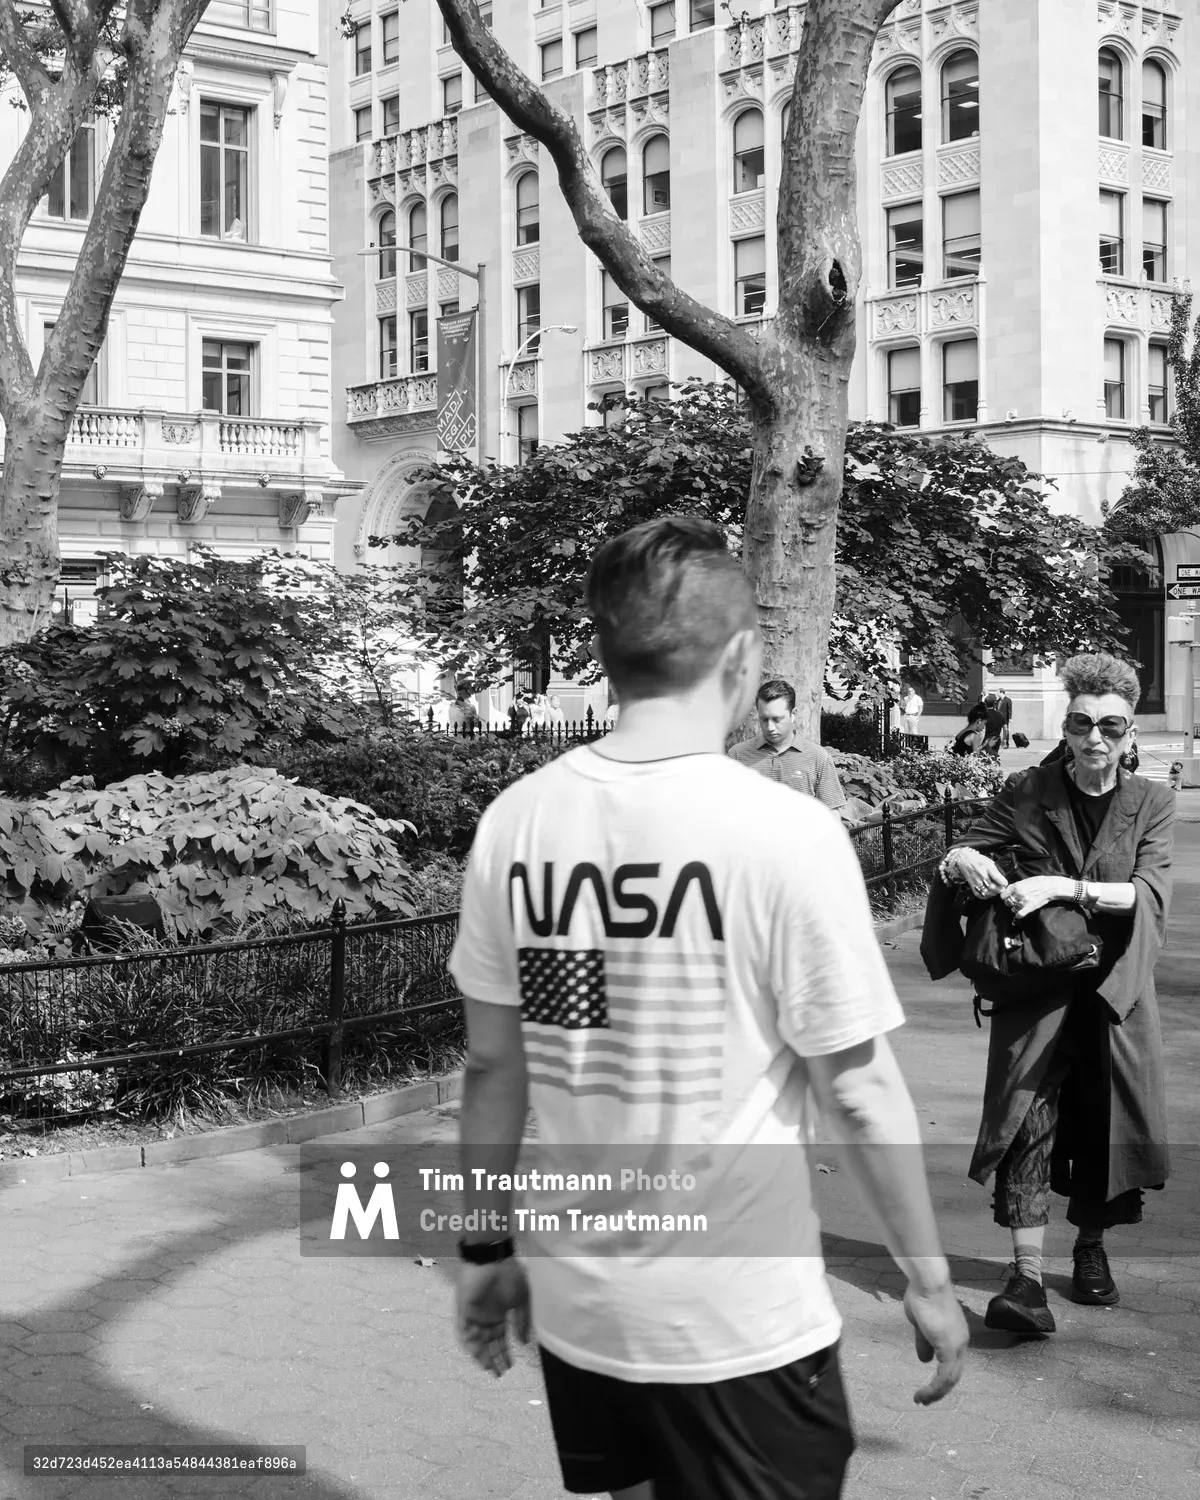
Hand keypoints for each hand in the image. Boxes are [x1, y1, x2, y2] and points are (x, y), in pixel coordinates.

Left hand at [455, 1259, 530, 1376]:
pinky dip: (471, 1345)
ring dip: (482, 1356)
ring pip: (476, 1342)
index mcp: (499, 1314)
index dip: (505, 1353)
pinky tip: (479, 1356)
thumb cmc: (510, 1274)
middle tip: (500, 1374)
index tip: (511, 1366)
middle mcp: (486, 1317)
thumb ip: (522, 1321)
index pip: (500, 1339)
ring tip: (491, 1369)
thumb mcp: (523, 1299)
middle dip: (494, 1359)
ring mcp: (474, 1315)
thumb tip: (523, 1343)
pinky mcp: (464, 1311)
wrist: (493, 1257)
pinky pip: (464, 1333)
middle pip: (488, 1344)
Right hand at [903, 1281, 968, 1405]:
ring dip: (936, 1393)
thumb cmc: (923, 1297)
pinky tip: (923, 1394)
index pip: (952, 1363)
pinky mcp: (949, 1348)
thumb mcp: (921, 1324)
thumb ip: (924, 1342)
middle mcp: (961, 1343)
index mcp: (956, 1336)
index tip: (927, 1386)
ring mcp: (957, 1346)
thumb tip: (924, 1360)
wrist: (928, 1284)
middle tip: (925, 1399)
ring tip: (921, 1400)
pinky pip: (944, 1376)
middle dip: (939, 1390)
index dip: (941, 1377)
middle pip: (954, 1375)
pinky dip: (934, 1388)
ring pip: (950, 1379)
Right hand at [951, 849, 1007, 899]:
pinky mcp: (972, 885)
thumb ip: (996, 870)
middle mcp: (981, 874)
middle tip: (1002, 888)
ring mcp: (975, 881)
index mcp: (986, 867)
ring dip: (993, 893)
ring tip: (996, 891)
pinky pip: (979, 894)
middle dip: (999, 889)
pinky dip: (985, 896)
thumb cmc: (977, 860)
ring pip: (986, 892)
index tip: (1005, 884)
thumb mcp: (989, 862)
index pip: (996, 877)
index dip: (1003, 882)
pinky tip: (988, 894)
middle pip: (992, 887)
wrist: (965, 859)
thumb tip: (1003, 879)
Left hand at [1002, 876, 1070, 920]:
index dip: (1005, 896)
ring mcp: (1024, 901)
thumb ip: (1016, 886)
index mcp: (1017, 886)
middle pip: (1007, 902)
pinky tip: (1020, 913)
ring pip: (1013, 908)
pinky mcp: (1030, 908)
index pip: (1003, 894)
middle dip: (1010, 902)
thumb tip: (1009, 890)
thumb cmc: (1040, 882)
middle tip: (1014, 901)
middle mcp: (1019, 894)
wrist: (1051, 887)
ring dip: (1015, 908)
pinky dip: (1018, 915)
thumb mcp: (1025, 880)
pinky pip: (1019, 914)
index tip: (1007, 897)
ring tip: (1020, 906)